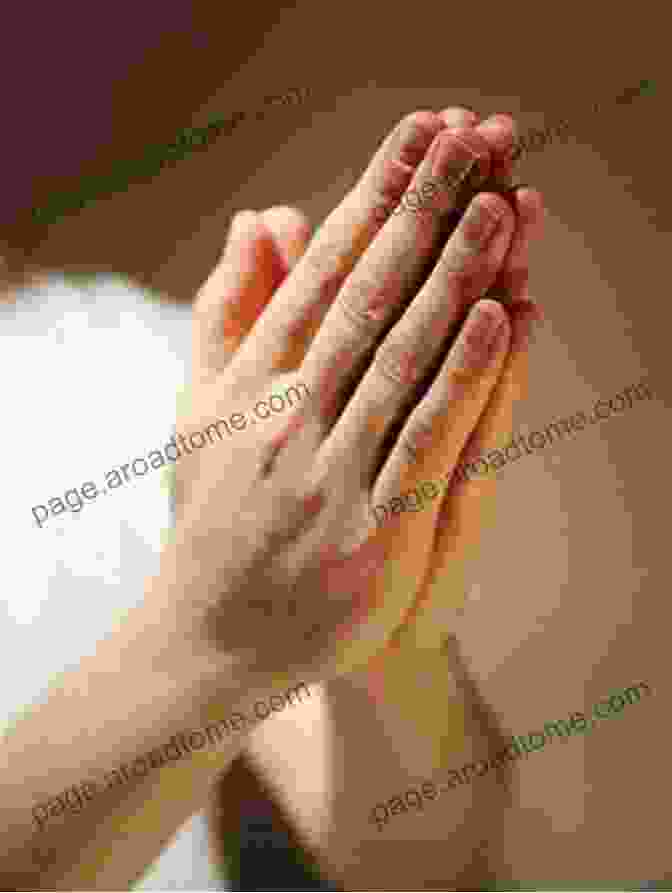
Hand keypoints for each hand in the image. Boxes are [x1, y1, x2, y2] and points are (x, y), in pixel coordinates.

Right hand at [158, 107, 523, 694]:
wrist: (214, 637)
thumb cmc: (215, 514)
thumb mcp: (201, 407)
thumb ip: (229, 310)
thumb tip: (259, 217)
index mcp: (250, 379)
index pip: (322, 269)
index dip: (374, 197)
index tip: (422, 136)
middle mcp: (287, 415)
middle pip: (369, 297)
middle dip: (426, 212)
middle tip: (478, 138)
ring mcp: (329, 472)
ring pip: (403, 358)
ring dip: (456, 276)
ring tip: (503, 203)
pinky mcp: (371, 531)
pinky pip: (424, 442)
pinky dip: (462, 377)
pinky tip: (497, 316)